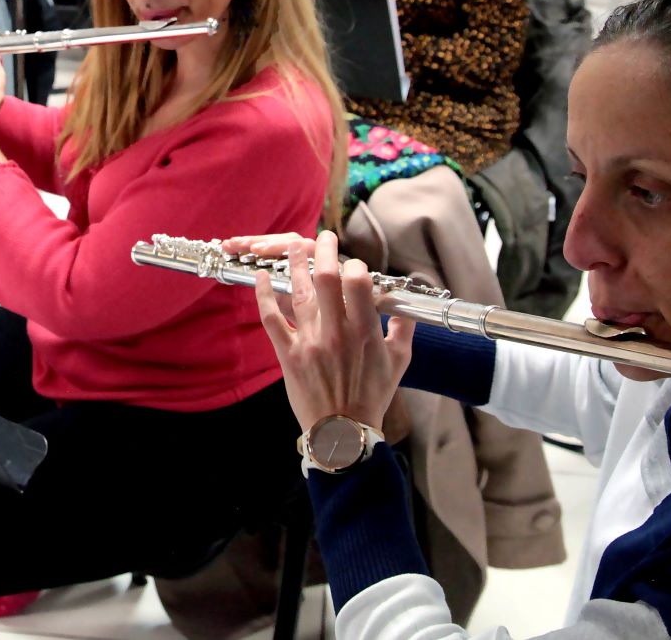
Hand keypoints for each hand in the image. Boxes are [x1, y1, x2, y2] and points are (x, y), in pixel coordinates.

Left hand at [252, 231, 413, 434]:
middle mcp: (337, 332)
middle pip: (326, 278)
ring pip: (299, 292)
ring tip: (293, 245)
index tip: (354, 265)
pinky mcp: (288, 354)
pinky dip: (264, 295)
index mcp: (365, 332)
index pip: (359, 283)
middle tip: (324, 237)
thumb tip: (409, 305)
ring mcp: (310, 342)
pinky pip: (272, 318)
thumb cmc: (372, 396)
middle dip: (325, 250)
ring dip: (294, 264)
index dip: (356, 266)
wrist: (343, 431)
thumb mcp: (399, 362)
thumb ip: (404, 329)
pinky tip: (261, 276)